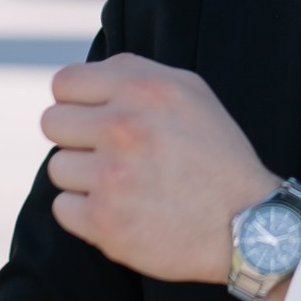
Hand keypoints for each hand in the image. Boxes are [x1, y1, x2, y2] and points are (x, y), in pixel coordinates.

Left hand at [42, 54, 275, 279]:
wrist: (249, 226)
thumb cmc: (217, 156)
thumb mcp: (190, 93)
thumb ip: (135, 74)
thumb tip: (83, 79)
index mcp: (143, 89)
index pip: (64, 83)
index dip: (76, 101)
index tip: (92, 117)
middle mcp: (123, 127)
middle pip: (52, 123)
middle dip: (77, 138)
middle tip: (109, 154)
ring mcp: (111, 177)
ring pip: (58, 168)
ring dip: (84, 179)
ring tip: (124, 185)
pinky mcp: (104, 222)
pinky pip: (63, 209)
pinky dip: (86, 213)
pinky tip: (121, 211)